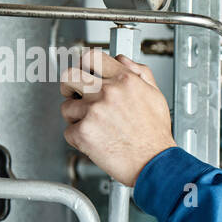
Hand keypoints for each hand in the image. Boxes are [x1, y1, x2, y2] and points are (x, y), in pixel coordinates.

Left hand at [59, 49, 174, 187]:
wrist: (154, 163)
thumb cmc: (155, 135)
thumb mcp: (155, 95)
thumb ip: (139, 72)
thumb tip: (122, 60)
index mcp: (124, 80)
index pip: (92, 57)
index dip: (84, 65)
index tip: (84, 72)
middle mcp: (107, 92)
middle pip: (69, 76)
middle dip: (69, 86)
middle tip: (74, 94)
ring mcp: (93, 112)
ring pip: (66, 107)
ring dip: (76, 117)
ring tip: (94, 126)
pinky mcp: (83, 133)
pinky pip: (69, 131)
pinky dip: (78, 138)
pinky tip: (95, 140)